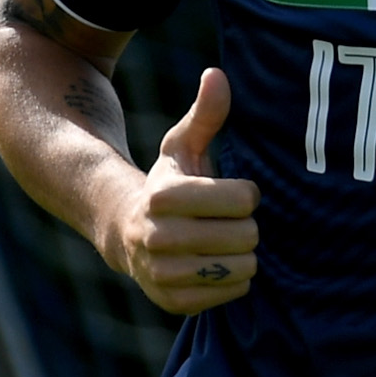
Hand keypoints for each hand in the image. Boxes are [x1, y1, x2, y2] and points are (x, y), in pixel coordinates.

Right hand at [103, 69, 258, 315]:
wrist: (127, 235)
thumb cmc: (168, 185)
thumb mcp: (182, 147)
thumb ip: (205, 114)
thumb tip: (218, 74)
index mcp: (163, 195)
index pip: (244, 198)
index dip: (247, 194)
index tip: (234, 193)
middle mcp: (156, 237)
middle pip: (247, 235)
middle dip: (247, 226)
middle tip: (231, 222)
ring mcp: (161, 274)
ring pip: (243, 268)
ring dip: (244, 255)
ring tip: (225, 243)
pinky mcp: (172, 302)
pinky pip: (233, 294)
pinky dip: (234, 281)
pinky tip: (216, 265)